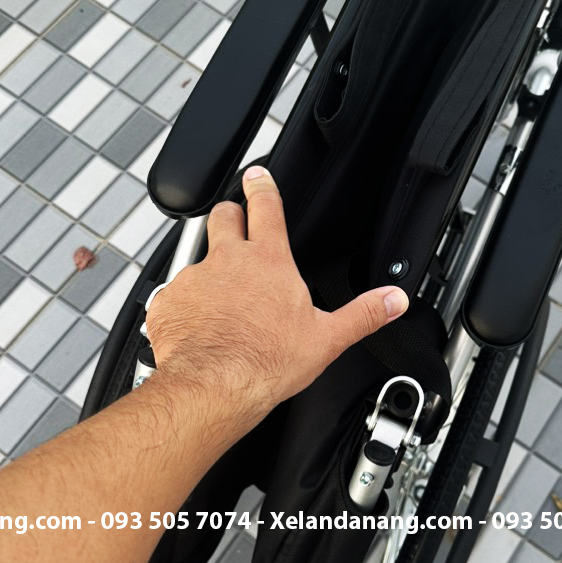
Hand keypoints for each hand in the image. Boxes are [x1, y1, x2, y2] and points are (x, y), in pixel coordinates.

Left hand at [144, 166, 408, 436]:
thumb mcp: (327, 338)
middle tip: (236, 227)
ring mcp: (193, 278)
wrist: (212, 387)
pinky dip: (185, 306)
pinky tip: (199, 329)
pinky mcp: (167, 301)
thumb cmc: (266, 362)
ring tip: (220, 303)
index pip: (266, 206)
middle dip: (230, 215)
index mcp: (268, 261)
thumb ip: (363, 314)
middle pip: (223, 216)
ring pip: (197, 258)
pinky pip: (174, 295)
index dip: (262, 185)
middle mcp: (227, 261)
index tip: (257, 175)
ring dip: (209, 272)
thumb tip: (394, 299)